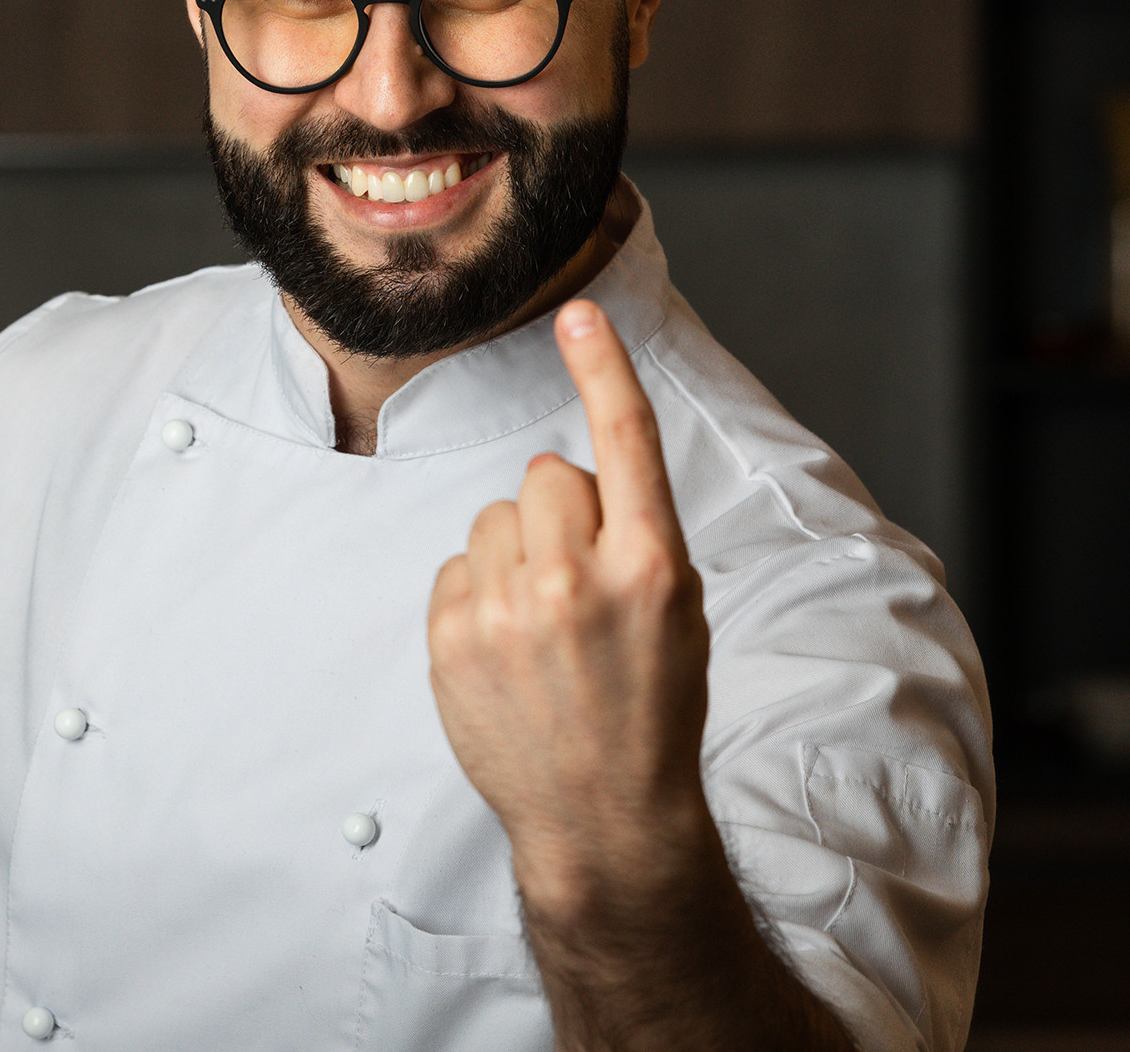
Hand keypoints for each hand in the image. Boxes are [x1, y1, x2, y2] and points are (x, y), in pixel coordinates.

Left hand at [426, 299, 714, 920]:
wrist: (603, 815)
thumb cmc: (649, 708)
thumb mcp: (678, 614)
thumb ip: (631, 535)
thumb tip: (565, 476)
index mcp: (651, 567)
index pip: (625, 443)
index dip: (603, 369)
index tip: (577, 314)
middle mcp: (577, 579)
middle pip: (546, 473)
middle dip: (559, 512)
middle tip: (580, 586)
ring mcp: (507, 609)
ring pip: (495, 516)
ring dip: (514, 553)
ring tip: (542, 627)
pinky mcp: (452, 635)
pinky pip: (456, 565)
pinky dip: (476, 595)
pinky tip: (505, 650)